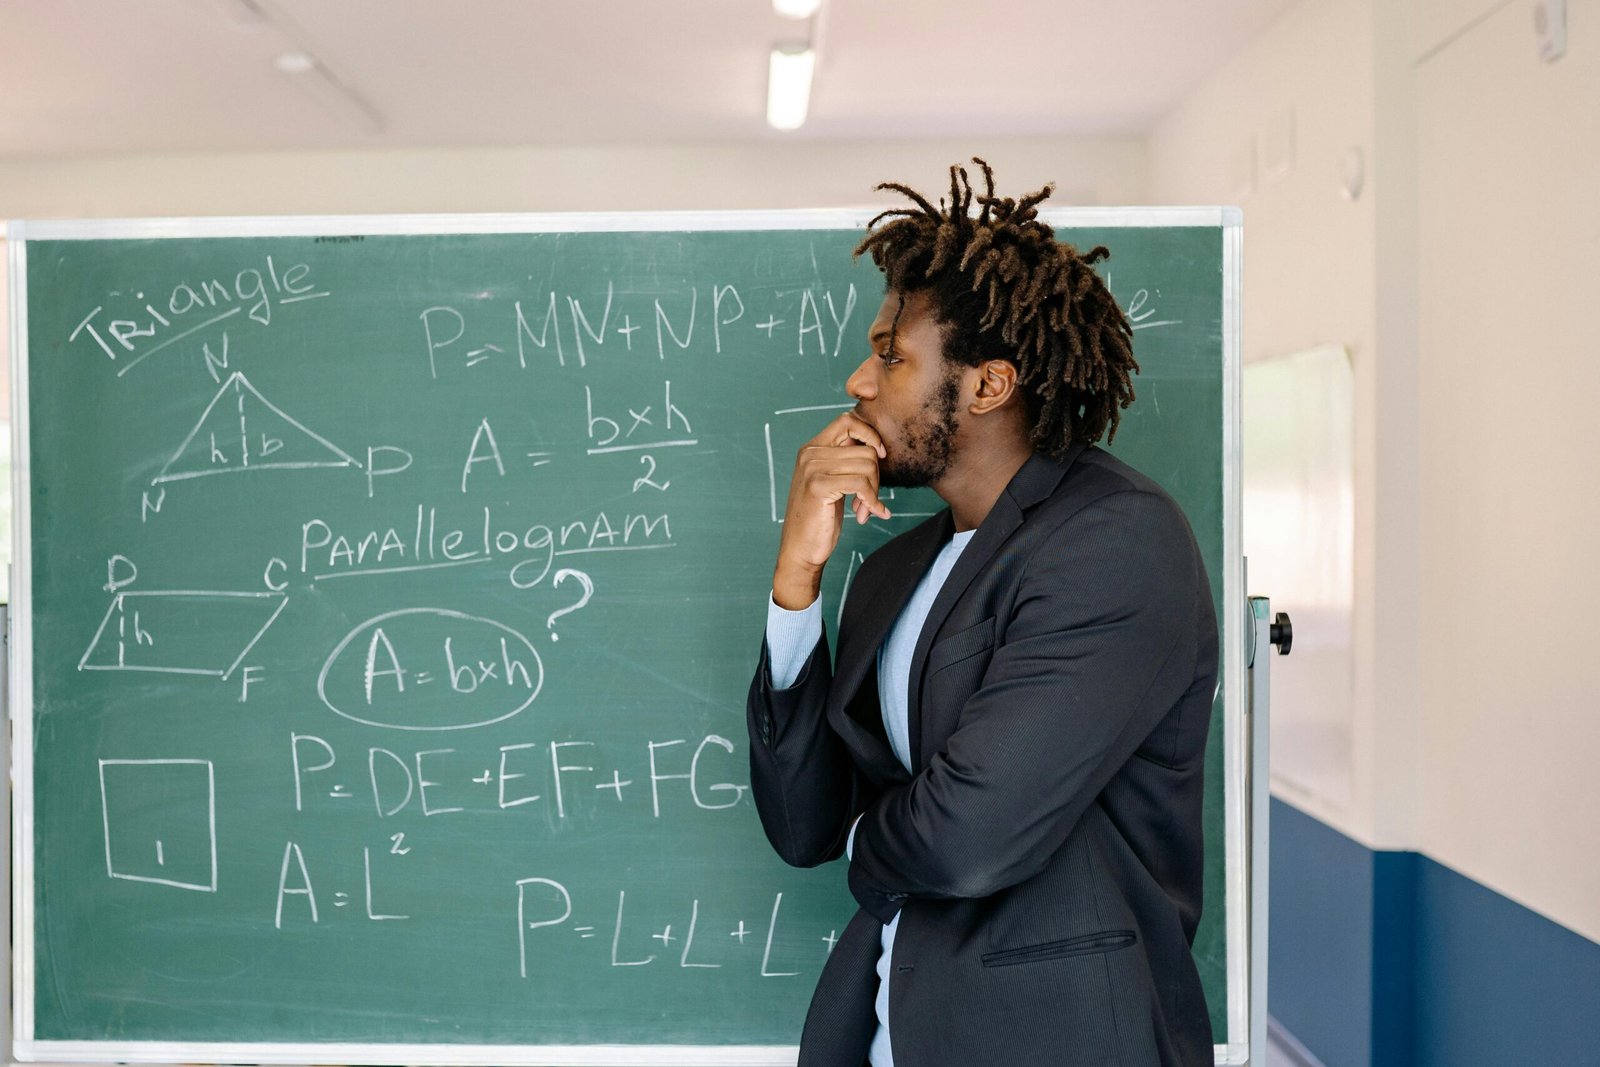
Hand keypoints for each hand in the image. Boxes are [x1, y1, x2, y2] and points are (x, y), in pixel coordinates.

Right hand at [772, 412, 890, 608]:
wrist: (799, 550)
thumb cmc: (819, 518)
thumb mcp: (832, 483)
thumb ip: (845, 462)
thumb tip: (876, 448)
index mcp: (812, 448)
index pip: (848, 421)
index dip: (870, 434)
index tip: (880, 457)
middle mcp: (809, 453)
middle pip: (865, 450)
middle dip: (876, 477)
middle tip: (869, 500)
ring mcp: (812, 468)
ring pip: (867, 466)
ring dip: (874, 492)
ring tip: (865, 510)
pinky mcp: (818, 486)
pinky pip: (861, 484)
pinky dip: (872, 501)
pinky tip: (869, 515)